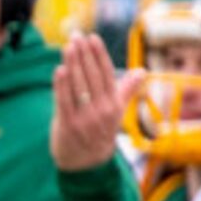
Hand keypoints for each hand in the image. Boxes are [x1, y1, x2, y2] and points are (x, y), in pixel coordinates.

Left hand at [51, 32, 138, 172]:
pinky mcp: (68, 126)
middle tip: (76, 36)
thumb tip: (141, 72)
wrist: (86, 165)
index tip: (92, 37)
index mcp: (114, 104)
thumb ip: (126, 90)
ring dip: (73, 64)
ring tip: (67, 46)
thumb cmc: (99, 132)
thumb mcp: (116, 112)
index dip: (99, 55)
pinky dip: (61, 85)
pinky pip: (64, 102)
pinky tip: (59, 69)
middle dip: (84, 55)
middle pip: (92, 77)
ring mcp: (85, 119)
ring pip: (78, 86)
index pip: (106, 74)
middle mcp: (102, 110)